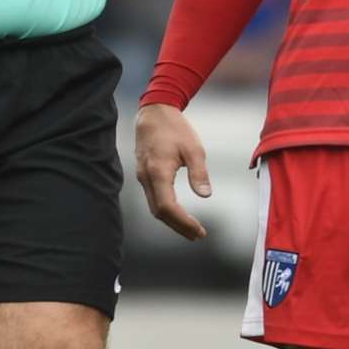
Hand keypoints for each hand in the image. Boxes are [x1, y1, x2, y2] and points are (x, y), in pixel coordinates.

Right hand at [134, 103, 211, 240]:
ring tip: (190, 229)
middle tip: (197, 235)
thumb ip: (199, 173)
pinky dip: (165, 209)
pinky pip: (153, 198)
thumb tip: (206, 195)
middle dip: (178, 226)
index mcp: (158, 172)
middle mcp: (146, 178)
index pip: (167, 207)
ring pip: (154, 207)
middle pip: (159, 212)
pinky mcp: (143, 174)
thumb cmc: (175, 128)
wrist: (154, 112)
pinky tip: (178, 212)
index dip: (182, 222)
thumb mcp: (194, 148)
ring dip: (171, 220)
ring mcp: (142, 176)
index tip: (199, 231)